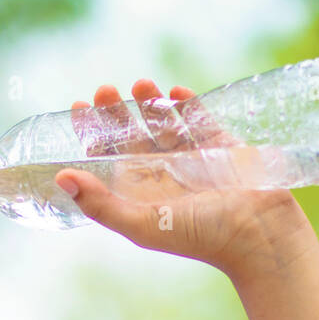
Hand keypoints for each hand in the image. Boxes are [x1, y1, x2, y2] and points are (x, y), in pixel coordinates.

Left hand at [55, 79, 312, 277]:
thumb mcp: (141, 224)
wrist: (257, 233)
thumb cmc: (198, 236)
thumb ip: (101, 205)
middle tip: (104, 90)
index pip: (107, 156)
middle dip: (116, 111)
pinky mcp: (220, 145)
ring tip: (140, 83)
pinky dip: (188, 103)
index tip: (78, 107)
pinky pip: (200, 118)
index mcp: (139, 190)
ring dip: (150, 101)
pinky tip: (176, 91)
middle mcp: (161, 172)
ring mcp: (191, 156)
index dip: (91, 132)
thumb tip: (61, 178)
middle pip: (131, 133)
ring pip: (163, 121)